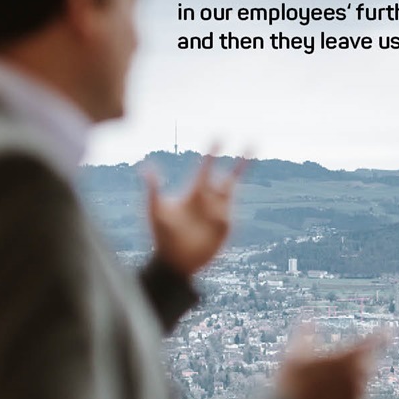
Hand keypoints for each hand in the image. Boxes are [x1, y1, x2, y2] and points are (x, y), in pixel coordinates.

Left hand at [145, 146, 246, 277]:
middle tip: (252, 141)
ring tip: (253, 163)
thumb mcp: (155, 210)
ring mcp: (219, 213)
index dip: (212, 152)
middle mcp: (209, 199)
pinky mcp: (225, 228)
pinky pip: (229, 217)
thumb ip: (153, 188)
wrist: (174, 262)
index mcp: (194, 192)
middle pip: (230, 175)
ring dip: (243, 180)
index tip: (219, 136)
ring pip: (234, 192)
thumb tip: (145, 165)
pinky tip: (214, 219)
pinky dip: (224, 215)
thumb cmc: (162, 236)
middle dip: (241, 160)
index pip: (206, 167)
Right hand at [276, 326, 389, 398]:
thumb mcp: (292, 357)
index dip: (378, 337)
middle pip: (368, 364)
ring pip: (362, 383)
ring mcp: (355, 398)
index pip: (368, 344)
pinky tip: (333, 397)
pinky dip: (348, 396)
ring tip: (336, 379)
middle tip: (352, 358)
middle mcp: (355, 379)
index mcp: (344, 361)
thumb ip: (304, 337)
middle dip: (363, 359)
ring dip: (355, 378)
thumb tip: (307, 321)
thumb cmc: (290, 387)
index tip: (388, 332)